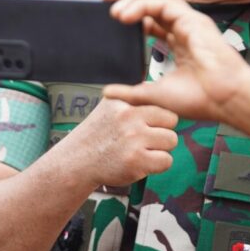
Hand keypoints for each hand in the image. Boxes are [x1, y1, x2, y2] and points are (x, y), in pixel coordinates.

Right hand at [57, 97, 177, 187]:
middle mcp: (129, 119)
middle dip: (162, 132)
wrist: (77, 161)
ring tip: (142, 151)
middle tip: (146, 140)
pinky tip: (142, 163)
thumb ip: (130, 97)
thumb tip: (151, 85)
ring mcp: (133, 141)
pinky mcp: (136, 162)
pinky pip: (166, 161)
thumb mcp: (108, 107)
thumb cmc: (96, 135)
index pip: (162, 107)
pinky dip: (157, 165)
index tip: (148, 126)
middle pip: (172, 121)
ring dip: (161, 148)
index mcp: (124, 104)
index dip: (160, 119)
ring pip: (171, 141)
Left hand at [99, 0, 249, 122]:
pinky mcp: (194, 20)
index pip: (151, 17)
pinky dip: (143, 5)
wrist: (227, 101)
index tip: (110, 13)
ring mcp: (191, 21)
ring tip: (113, 10)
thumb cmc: (202, 100)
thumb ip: (132, 92)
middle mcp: (184, 27)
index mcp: (179, 41)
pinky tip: (125, 15)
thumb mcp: (157, 95)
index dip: (131, 12)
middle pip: (153, 0)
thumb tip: (106, 92)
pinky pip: (164, 3)